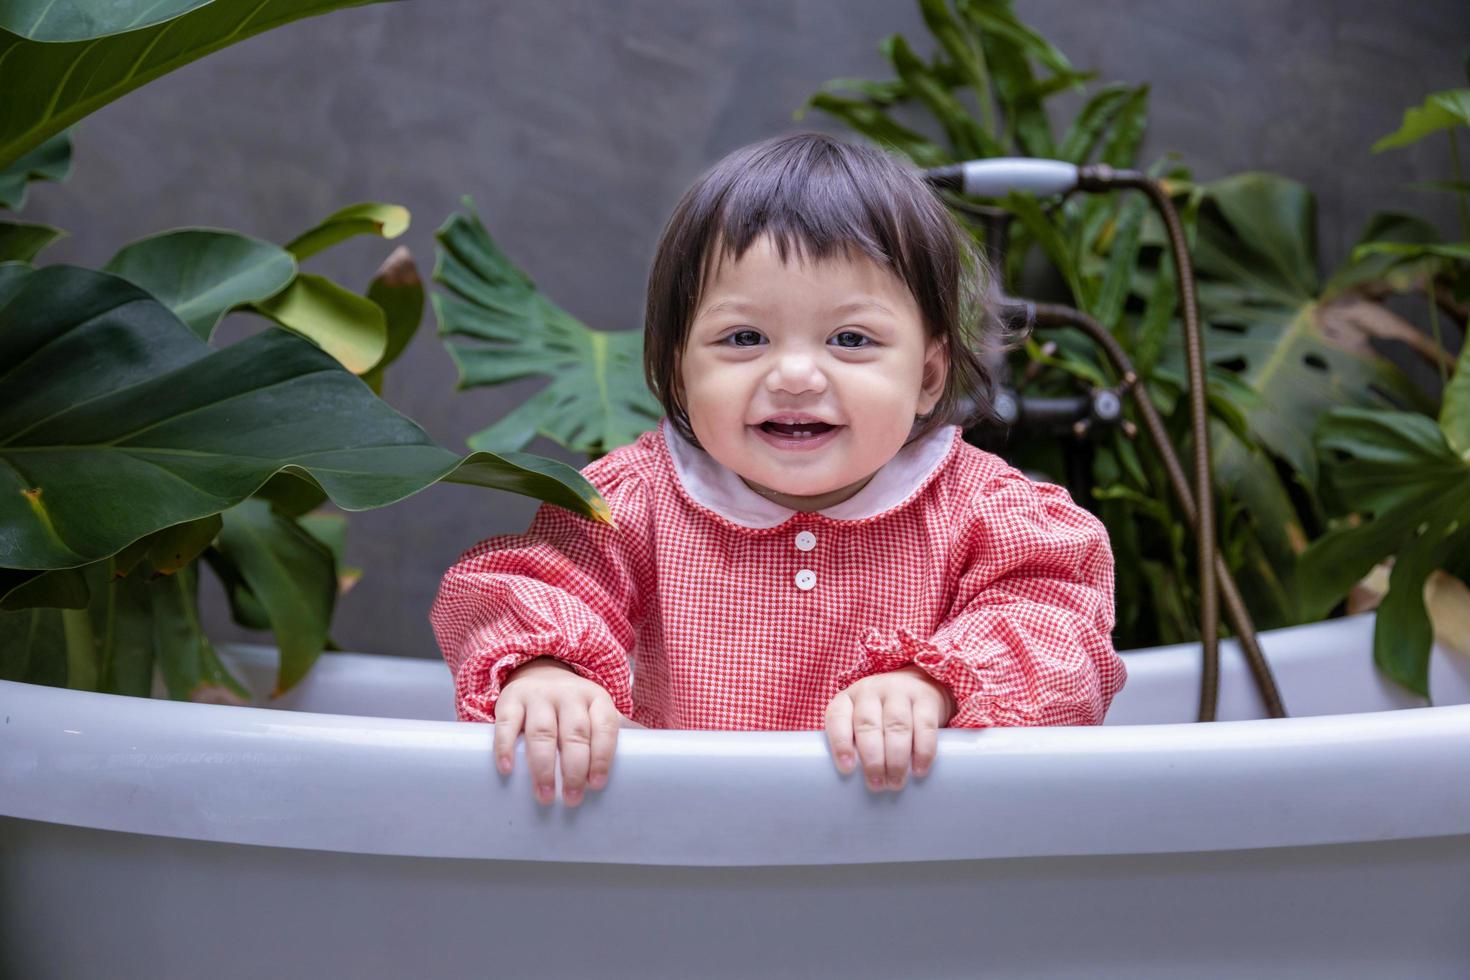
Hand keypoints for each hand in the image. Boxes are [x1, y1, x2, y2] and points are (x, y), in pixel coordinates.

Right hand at [495, 656, 622, 806]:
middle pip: (574, 733)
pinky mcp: (510, 701)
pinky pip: (506, 724)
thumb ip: (621, 729)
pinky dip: (506, 747)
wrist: (538, 672)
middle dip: (574, 768)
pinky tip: (508, 770)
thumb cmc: (574, 705)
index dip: (603, 756)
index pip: (604, 726)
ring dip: (544, 766)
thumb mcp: (599, 710)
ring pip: (542, 732)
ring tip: (545, 795)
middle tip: (572, 798)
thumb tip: (656, 753)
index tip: (598, 784)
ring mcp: (539, 697)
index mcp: (596, 698)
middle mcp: (569, 695)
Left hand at [825, 666, 955, 791]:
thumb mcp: (860, 723)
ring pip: (897, 724)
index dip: (840, 743)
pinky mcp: (926, 699)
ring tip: (896, 782)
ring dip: (896, 758)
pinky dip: (923, 750)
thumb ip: (855, 745)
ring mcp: (899, 692)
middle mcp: (871, 692)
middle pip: (868, 724)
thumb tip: (852, 786)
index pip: (838, 717)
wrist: (917, 686)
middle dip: (872, 758)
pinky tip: (919, 769)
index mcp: (848, 699)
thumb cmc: (880, 716)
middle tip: (876, 785)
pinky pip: (925, 724)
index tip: (847, 769)